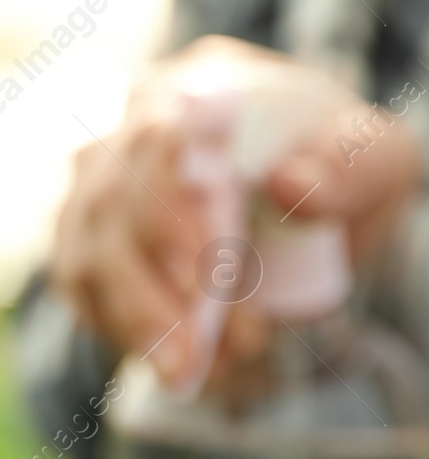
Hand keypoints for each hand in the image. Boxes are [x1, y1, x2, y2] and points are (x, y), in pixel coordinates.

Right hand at [50, 35, 421, 385]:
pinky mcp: (83, 241)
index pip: (160, 141)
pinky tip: (171, 362)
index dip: (171, 213)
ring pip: (85, 257)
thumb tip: (293, 182)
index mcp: (199, 87)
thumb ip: (351, 167)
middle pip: (112, 209)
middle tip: (223, 350)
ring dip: (139, 321)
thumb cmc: (337, 177)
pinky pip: (80, 291)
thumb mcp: (377, 163)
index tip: (202, 281)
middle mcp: (129, 130)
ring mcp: (94, 187)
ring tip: (194, 370)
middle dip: (161, 293)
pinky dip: (120, 331)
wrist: (301, 213)